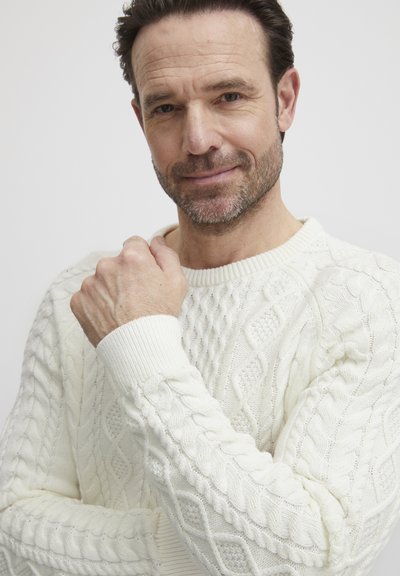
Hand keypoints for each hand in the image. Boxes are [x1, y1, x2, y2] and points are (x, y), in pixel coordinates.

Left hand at [70, 236, 187, 346]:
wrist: (139, 348)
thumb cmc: (159, 317)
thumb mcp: (177, 281)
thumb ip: (166, 254)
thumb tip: (155, 242)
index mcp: (131, 256)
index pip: (134, 244)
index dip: (143, 260)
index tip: (146, 276)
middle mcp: (107, 265)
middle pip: (116, 263)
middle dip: (124, 275)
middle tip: (136, 297)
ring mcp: (90, 284)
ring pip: (101, 280)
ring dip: (109, 290)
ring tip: (123, 310)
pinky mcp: (78, 302)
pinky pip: (87, 297)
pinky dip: (97, 305)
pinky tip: (111, 316)